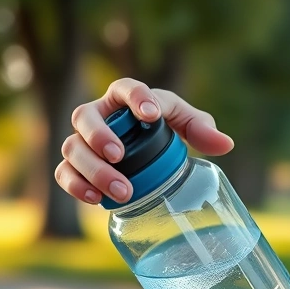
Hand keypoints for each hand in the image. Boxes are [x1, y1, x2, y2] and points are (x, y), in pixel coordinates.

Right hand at [55, 78, 234, 203]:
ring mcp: (81, 142)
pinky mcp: (74, 168)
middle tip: (120, 156)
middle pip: (85, 117)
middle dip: (99, 136)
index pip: (125, 88)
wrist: (143, 158)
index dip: (135, 98)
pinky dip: (75, 186)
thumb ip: (201, 129)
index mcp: (124, 99)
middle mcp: (97, 116)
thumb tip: (225, 145)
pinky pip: (64, 173)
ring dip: (93, 169)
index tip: (151, 115)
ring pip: (72, 148)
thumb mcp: (184, 126)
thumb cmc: (163, 132)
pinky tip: (96, 200)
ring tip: (122, 191)